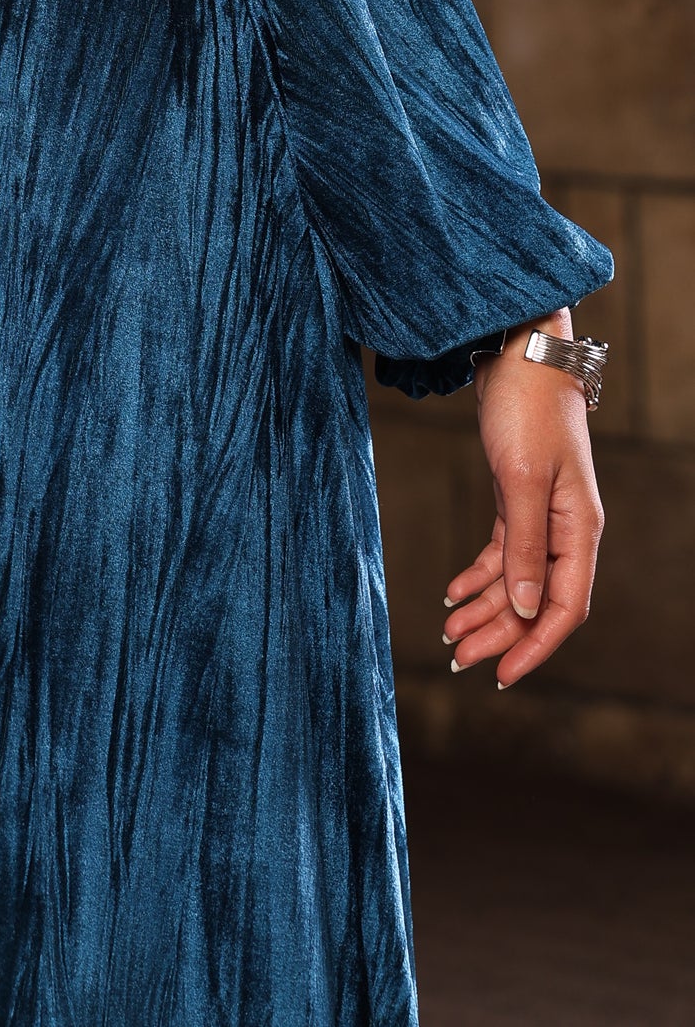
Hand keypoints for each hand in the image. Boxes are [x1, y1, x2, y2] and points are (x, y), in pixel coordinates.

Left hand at [442, 310, 603, 688]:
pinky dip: (478, 575)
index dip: (536, 646)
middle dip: (499, 634)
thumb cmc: (527, 407)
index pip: (566, 607)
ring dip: (484, 609)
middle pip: (536, 600)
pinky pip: (502, 552)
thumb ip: (526, 544)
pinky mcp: (518, 497)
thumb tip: (530, 608)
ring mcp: (542, 514)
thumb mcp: (522, 477)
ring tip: (449, 635)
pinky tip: (452, 592)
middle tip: (458, 661)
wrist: (520, 351)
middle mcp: (565, 529)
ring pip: (516, 579)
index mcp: (579, 530)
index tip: (503, 676)